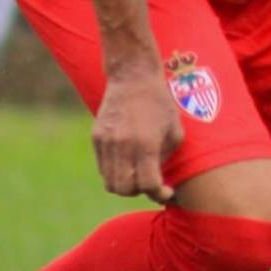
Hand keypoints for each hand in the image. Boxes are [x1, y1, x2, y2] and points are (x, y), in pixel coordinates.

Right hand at [91, 68, 183, 202]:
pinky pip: (102, 167)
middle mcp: (123, 144)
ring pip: (110, 182)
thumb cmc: (160, 103)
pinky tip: (127, 161)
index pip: (148, 184)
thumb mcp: (174, 130)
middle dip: (139, 192)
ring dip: (125, 185)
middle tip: (150, 182)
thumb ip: (165, 159)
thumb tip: (157, 183)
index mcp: (146, 142)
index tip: (167, 192)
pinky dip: (114, 172)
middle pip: (125, 189)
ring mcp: (106, 141)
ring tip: (137, 174)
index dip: (159, 194)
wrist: (133, 76)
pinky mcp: (96, 137)